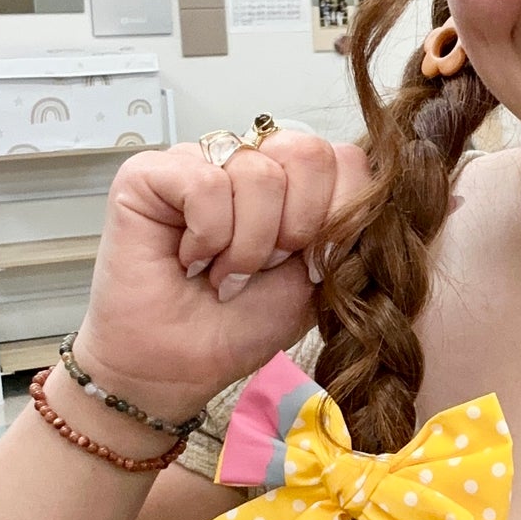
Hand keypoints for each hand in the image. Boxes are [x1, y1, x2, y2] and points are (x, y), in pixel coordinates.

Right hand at [73, 131, 371, 422]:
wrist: (180, 367)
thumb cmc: (241, 324)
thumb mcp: (320, 277)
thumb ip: (349, 227)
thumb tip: (371, 191)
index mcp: (294, 180)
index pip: (347, 159)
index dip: (337, 216)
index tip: (310, 266)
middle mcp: (248, 159)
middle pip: (306, 152)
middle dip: (294, 228)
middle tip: (262, 267)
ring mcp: (199, 160)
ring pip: (258, 173)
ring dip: (246, 245)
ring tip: (221, 272)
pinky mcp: (149, 172)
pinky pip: (205, 183)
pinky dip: (207, 236)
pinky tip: (190, 259)